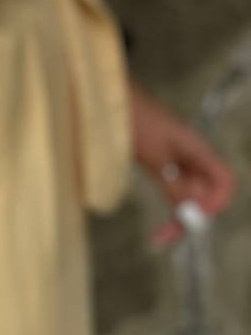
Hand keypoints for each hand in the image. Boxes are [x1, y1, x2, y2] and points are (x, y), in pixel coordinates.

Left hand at [130, 82, 236, 247]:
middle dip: (194, 216)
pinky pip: (175, 186)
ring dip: (181, 212)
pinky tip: (162, 217)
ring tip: (161, 235)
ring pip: (191, 192)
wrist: (109, 99)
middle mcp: (192, 155)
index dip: (216, 202)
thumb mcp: (154, 156)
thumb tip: (191, 213)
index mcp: (197, 149)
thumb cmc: (134, 120)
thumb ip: (174, 184)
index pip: (225, 181)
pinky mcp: (163, 159)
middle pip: (207, 192)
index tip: (194, 218)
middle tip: (168, 235)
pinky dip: (170, 201)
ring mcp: (178, 157)